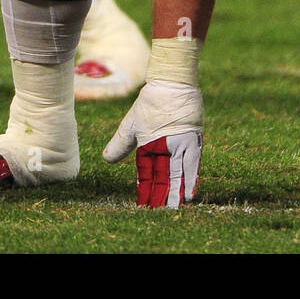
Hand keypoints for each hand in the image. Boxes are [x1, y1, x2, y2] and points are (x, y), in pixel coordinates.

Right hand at [102, 79, 202, 207]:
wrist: (169, 84)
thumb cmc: (149, 104)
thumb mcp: (131, 126)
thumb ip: (121, 144)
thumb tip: (106, 160)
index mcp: (150, 148)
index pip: (147, 173)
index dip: (146, 189)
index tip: (144, 207)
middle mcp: (167, 150)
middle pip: (164, 176)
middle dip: (163, 195)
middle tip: (163, 214)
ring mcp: (180, 146)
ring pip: (178, 173)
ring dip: (177, 191)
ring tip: (176, 208)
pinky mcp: (193, 139)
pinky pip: (192, 161)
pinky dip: (192, 176)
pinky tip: (191, 192)